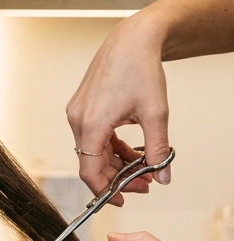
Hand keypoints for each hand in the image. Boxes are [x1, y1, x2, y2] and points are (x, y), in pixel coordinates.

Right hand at [66, 14, 171, 202]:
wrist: (132, 40)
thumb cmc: (140, 69)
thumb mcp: (155, 114)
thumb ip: (157, 150)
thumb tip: (161, 176)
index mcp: (92, 123)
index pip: (90, 171)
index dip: (105, 191)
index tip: (122, 200)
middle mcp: (78, 119)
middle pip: (92, 163)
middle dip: (118, 177)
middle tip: (144, 183)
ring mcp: (78, 112)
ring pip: (94, 150)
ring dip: (117, 163)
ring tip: (143, 167)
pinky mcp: (82, 107)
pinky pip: (94, 136)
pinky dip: (112, 147)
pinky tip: (132, 151)